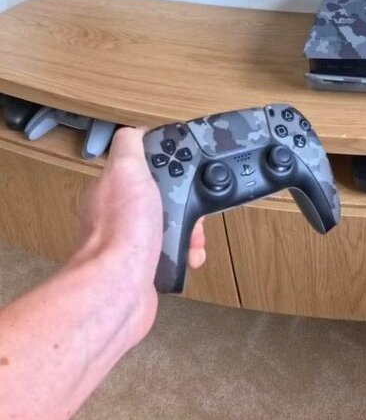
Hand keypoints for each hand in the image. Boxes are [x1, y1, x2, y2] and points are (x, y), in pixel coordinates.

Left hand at [71, 127, 206, 340]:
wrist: (119, 290)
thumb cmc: (123, 232)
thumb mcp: (127, 170)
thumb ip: (130, 145)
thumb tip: (136, 129)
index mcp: (113, 188)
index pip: (145, 166)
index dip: (168, 164)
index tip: (186, 166)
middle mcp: (119, 215)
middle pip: (163, 196)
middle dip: (186, 200)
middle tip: (196, 205)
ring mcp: (132, 243)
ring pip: (171, 225)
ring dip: (191, 228)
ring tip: (197, 235)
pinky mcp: (144, 268)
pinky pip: (174, 253)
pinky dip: (187, 252)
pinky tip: (191, 255)